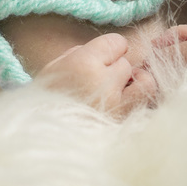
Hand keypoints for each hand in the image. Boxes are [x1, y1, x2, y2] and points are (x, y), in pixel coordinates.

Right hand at [36, 33, 156, 116]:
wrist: (40, 142)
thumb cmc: (42, 103)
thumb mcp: (53, 69)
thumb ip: (79, 55)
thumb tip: (105, 52)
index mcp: (83, 65)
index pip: (117, 43)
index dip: (110, 49)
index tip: (101, 58)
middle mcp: (103, 83)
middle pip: (127, 64)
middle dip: (116, 69)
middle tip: (102, 80)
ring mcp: (117, 107)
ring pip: (146, 83)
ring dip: (136, 84)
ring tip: (121, 91)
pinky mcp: (123, 126)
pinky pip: (143, 106)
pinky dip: (138, 102)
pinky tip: (123, 105)